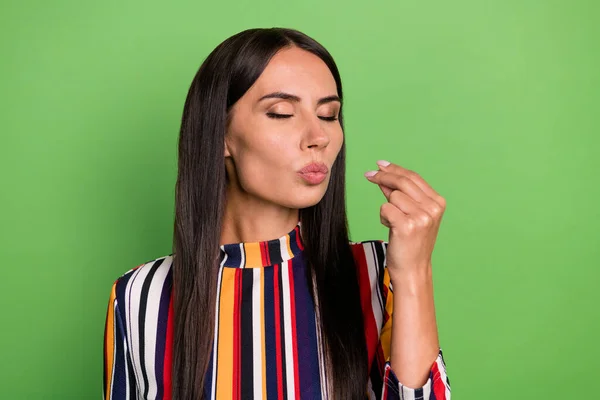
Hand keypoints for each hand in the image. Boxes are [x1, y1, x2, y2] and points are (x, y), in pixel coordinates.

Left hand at [365, 160, 445, 277]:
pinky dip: (383, 217)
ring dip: (387, 208)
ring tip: (393, 223)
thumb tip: (385, 176)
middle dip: (383, 176)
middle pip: (403, 182)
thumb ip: (401, 196)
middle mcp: (432, 208)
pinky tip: (391, 228)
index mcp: (437, 203)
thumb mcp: (412, 215)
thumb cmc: (411, 243)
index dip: (395, 169)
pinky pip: (385, 208)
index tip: (380, 164)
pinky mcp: (407, 226)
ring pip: (393, 196)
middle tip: (369, 175)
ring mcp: (421, 217)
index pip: (414, 177)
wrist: (412, 269)